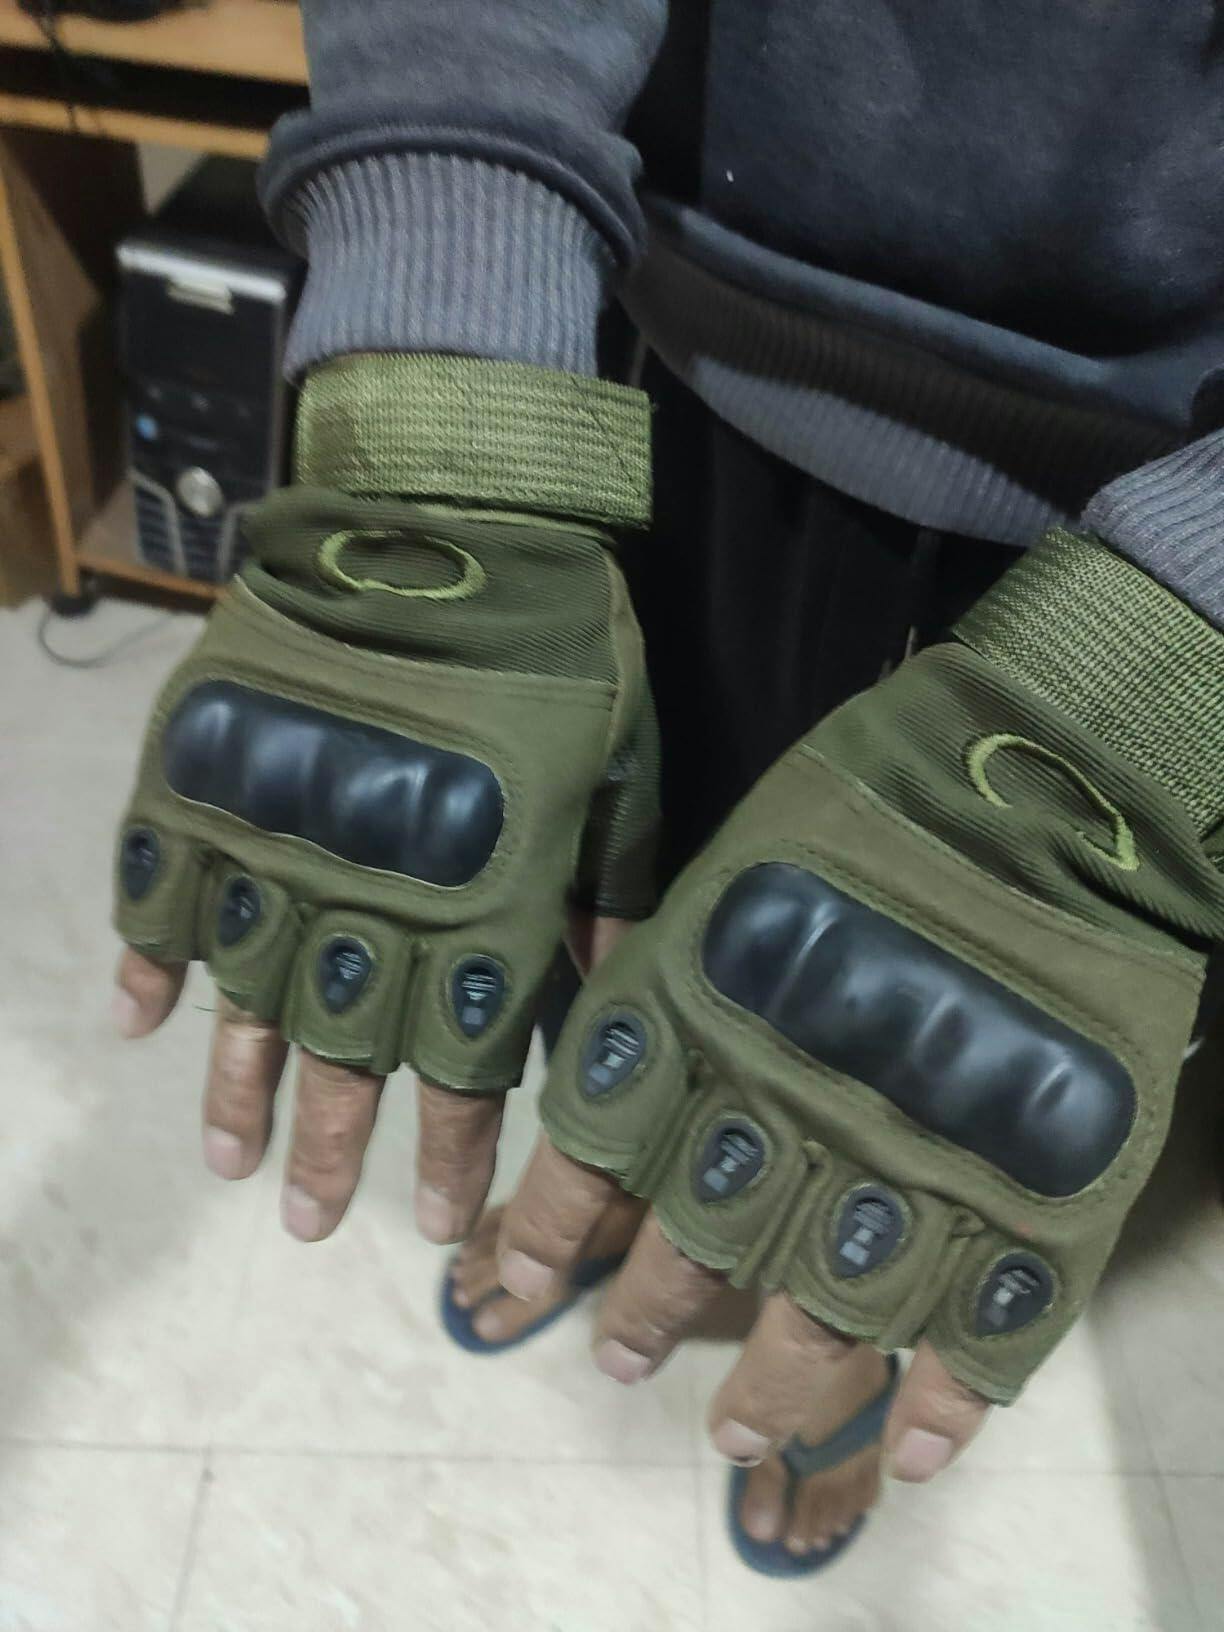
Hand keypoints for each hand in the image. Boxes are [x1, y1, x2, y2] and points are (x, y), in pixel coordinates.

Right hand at [111, 355, 656, 1243]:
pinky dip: (146, 954)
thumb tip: (613, 1001)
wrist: (442, 503)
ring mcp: (273, 834)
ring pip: (246, 996)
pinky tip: (139, 1020)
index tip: (433, 1227)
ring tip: (231, 1167)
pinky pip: (159, 887)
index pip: (461, 1065)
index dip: (447, 1152)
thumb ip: (613, 891)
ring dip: (238, 1087)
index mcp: (477, 896)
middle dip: (331, 1149)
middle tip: (311, 1227)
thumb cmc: (557, 632)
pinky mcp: (204, 774)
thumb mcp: (624, 761)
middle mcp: (366, 891)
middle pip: (343, 1053)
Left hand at [498, 526, 1223, 1466]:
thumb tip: (586, 1033)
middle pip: (696, 1256)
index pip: (587, 1160)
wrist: (1041, 784)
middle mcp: (781, 1110)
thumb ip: (648, 956)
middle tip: (618, 1367)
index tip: (510, 1289)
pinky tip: (917, 1449)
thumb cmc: (865, 795)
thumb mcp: (716, 853)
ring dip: (779, 1390)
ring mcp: (908, 1163)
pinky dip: (952, 1399)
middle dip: (648, 1323)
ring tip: (741, 1438)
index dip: (544, 1235)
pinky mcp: (1032, 1193)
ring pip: (825, 1319)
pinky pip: (985, 1328)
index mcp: (693, 1020)